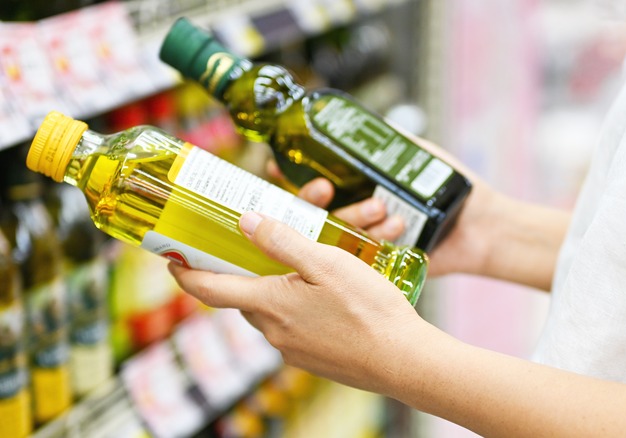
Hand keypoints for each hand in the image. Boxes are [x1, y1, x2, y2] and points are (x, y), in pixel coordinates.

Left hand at [168, 212, 425, 391]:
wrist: (403, 360)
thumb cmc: (369, 310)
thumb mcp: (327, 262)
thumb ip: (284, 242)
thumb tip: (246, 221)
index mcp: (270, 304)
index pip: (210, 289)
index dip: (186, 273)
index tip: (170, 259)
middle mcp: (274, 331)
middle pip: (244, 297)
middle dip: (243, 274)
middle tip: (253, 249)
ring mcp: (293, 349)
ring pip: (272, 311)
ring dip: (276, 290)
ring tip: (301, 269)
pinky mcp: (313, 359)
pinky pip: (294, 326)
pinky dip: (298, 308)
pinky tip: (326, 298)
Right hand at [289, 135, 499, 277]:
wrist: (486, 226)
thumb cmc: (457, 188)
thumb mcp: (422, 156)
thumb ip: (394, 142)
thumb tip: (364, 122)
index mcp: (358, 187)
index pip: (312, 184)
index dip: (289, 176)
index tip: (278, 167)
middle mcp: (355, 215)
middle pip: (314, 212)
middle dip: (312, 199)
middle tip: (324, 188)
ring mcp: (366, 242)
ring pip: (338, 234)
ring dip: (352, 216)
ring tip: (380, 207)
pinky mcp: (383, 264)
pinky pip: (366, 255)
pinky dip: (376, 239)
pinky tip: (396, 227)